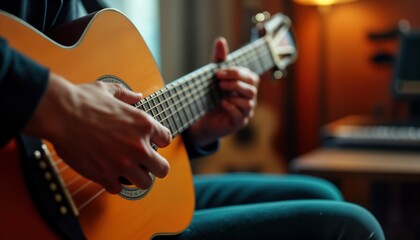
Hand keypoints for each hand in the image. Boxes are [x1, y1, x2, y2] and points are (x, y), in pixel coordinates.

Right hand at [23, 73, 171, 193]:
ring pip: (144, 183)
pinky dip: (113, 183)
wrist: (60, 114)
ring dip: (137, 178)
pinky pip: (118, 188)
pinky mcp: (105, 175)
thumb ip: (126, 95)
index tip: (151, 142)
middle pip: (162, 168)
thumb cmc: (82, 100)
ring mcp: (122, 163)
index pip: (167, 139)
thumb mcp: (109, 90)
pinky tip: (107, 174)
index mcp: (143, 124)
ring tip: (128, 171)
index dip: (159, 140)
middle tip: (146, 164)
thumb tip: (136, 96)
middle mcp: (138, 146)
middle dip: (156, 166)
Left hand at [189, 37, 259, 145]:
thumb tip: (221, 40)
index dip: (236, 72)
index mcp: (246, 86)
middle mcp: (249, 98)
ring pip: (249, 101)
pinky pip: (241, 114)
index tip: (218, 72)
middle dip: (236, 82)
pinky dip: (231, 107)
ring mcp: (245, 112)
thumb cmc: (212, 96)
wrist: (203, 119)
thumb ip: (219, 59)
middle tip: (219, 82)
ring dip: (234, 94)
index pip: (250, 76)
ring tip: (220, 92)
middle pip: (252, 87)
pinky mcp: (239, 123)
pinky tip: (222, 103)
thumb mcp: (214, 76)